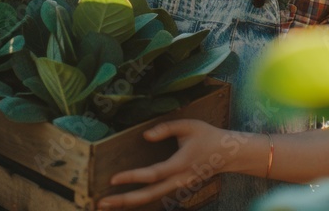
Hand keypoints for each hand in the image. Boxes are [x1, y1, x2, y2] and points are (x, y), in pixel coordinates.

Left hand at [97, 119, 234, 209]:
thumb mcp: (188, 125)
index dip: (133, 177)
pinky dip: (139, 198)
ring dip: (129, 201)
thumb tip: (145, 135)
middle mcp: (179, 180)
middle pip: (149, 195)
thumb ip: (166, 128)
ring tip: (106, 203)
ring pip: (151, 198)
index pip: (153, 174)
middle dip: (124, 200)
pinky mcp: (178, 188)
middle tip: (101, 203)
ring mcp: (179, 187)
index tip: (113, 179)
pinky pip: (156, 195)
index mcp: (180, 164)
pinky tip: (123, 199)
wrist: (228, 154)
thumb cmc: (207, 136)